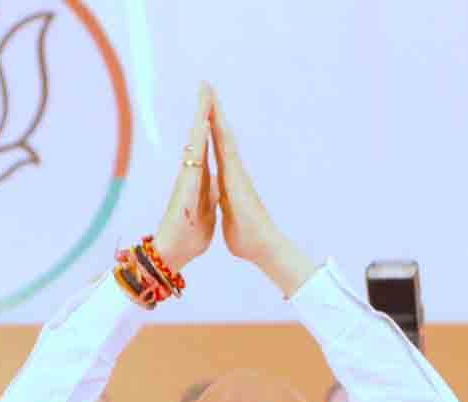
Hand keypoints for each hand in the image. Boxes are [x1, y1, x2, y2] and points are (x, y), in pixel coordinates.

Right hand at [152, 85, 216, 272]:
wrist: (175, 255)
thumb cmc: (189, 238)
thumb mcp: (206, 212)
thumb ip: (208, 194)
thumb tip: (212, 182)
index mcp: (201, 179)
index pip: (209, 145)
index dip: (211, 123)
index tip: (214, 101)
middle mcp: (192, 174)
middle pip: (200, 137)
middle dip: (203, 111)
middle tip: (205, 85)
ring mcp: (187, 179)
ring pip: (195, 143)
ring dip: (199, 119)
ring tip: (204, 96)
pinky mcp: (185, 188)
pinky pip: (193, 160)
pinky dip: (197, 143)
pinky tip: (201, 127)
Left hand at [208, 91, 316, 294]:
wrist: (263, 248)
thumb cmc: (247, 238)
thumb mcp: (230, 216)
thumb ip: (228, 205)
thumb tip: (229, 203)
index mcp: (228, 180)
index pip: (217, 149)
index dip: (210, 128)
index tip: (204, 108)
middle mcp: (233, 172)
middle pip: (221, 136)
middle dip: (214, 112)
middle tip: (207, 88)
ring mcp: (237, 173)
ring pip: (225, 138)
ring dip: (218, 115)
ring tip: (210, 93)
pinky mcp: (238, 179)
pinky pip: (228, 152)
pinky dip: (222, 134)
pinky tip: (218, 119)